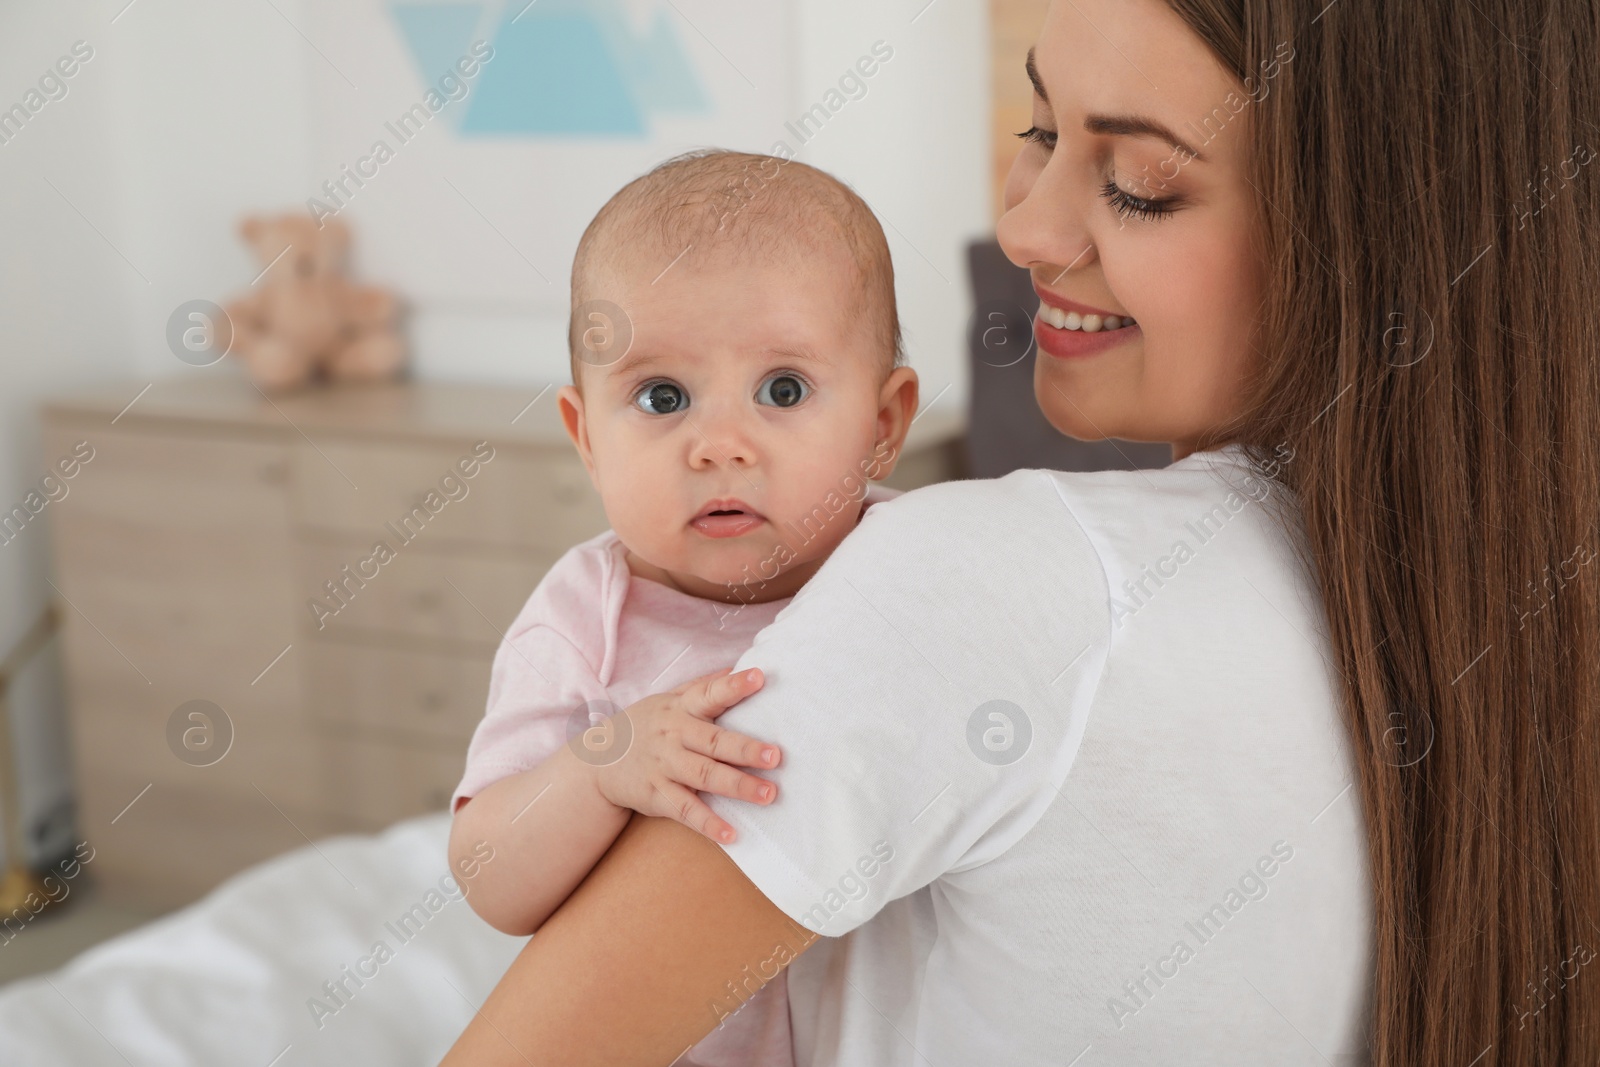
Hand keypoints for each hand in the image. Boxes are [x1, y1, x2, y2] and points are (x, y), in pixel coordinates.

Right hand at [589, 666, 779, 843]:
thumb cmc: (645, 725)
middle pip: (713, 741)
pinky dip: (707, 823)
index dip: (733, 686)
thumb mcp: (668, 699)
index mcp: (680, 708)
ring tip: (768, 794)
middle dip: (745, 749)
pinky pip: (685, 810)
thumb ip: (703, 686)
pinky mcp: (656, 795)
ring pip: (704, 776)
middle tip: (775, 756)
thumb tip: (739, 667)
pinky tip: (731, 834)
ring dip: (737, 786)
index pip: (709, 693)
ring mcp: (664, 766)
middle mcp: (673, 735)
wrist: (598, 760)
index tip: (759, 677)